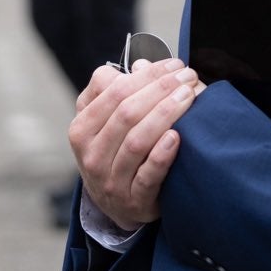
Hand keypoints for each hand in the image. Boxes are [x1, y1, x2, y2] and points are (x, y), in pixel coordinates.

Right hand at [68, 57, 203, 230]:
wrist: (118, 206)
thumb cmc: (117, 154)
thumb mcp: (107, 124)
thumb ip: (120, 92)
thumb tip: (142, 64)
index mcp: (82, 128)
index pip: (113, 90)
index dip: (146, 74)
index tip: (174, 64)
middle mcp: (90, 153)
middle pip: (126, 112)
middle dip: (160, 89)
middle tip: (188, 76)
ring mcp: (109, 180)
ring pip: (136, 141)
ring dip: (166, 114)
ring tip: (189, 97)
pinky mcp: (132, 201)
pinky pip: (147, 175)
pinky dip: (162, 155)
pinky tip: (177, 137)